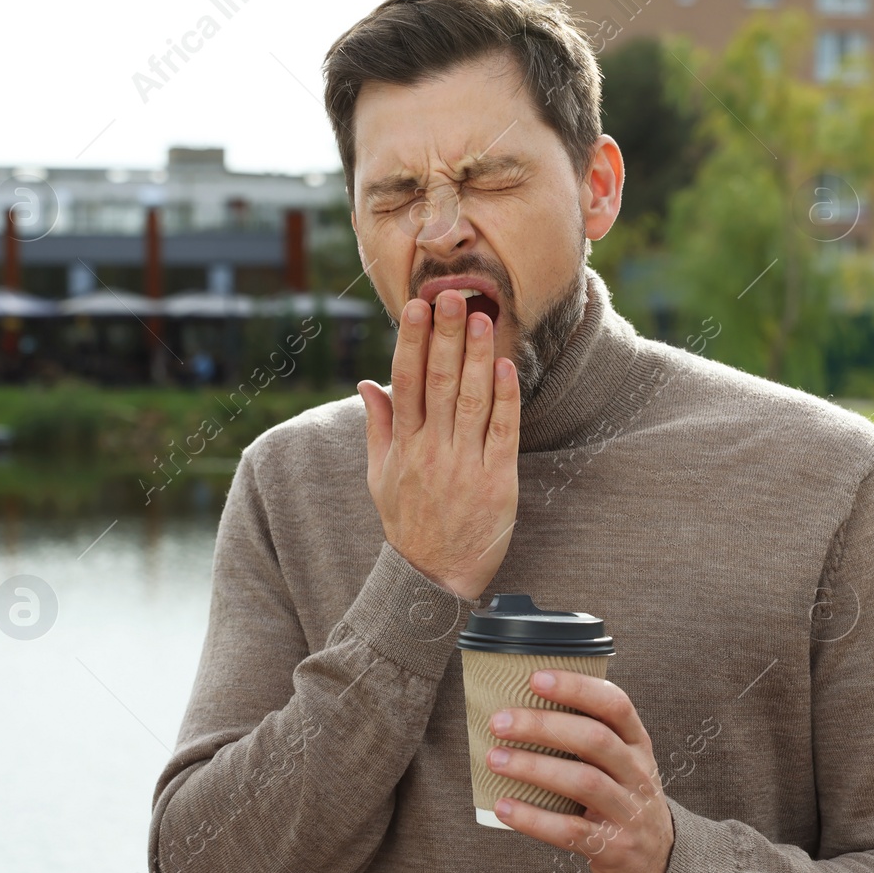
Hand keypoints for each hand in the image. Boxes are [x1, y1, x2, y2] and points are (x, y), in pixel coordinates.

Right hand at [356, 290, 519, 601]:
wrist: (433, 577)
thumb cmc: (408, 523)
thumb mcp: (381, 476)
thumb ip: (378, 427)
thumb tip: (367, 384)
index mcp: (403, 446)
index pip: (406, 382)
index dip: (412, 342)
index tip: (416, 308)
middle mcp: (431, 450)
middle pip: (439, 382)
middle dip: (446, 336)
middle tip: (452, 296)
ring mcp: (465, 465)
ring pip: (472, 399)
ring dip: (478, 356)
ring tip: (483, 319)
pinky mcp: (497, 480)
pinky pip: (503, 431)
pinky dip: (505, 397)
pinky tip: (506, 367)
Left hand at [486, 670, 672, 872]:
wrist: (656, 862)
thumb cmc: (620, 797)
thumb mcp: (619, 762)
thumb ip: (584, 736)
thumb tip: (516, 708)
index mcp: (637, 743)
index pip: (615, 703)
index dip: (577, 688)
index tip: (535, 679)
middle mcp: (638, 773)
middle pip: (594, 739)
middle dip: (542, 726)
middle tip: (499, 722)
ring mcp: (629, 812)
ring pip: (583, 781)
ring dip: (533, 768)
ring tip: (494, 759)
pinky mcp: (614, 848)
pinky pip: (571, 830)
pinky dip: (533, 818)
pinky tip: (503, 806)